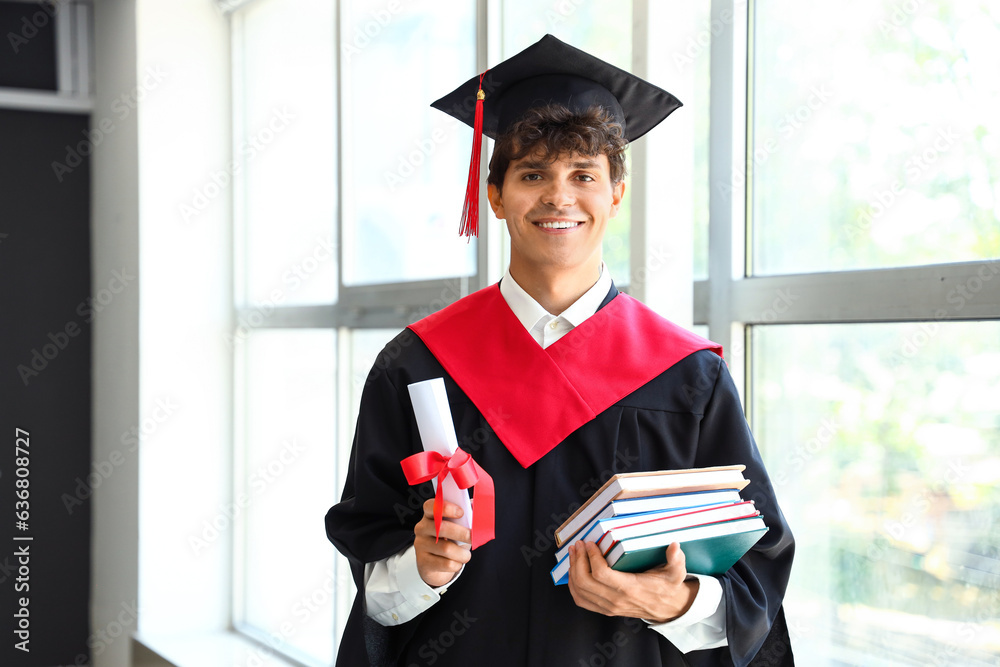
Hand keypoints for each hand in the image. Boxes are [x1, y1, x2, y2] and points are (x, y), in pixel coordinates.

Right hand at [413, 498, 471, 587]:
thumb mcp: (457, 526)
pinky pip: (446, 564)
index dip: (445, 507)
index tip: (461, 512)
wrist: (437, 565)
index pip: (431, 506)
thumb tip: (477, 506)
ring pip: (446, 549)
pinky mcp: (423, 562)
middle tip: (473, 537)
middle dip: (462, 533)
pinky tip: (456, 562)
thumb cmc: (450, 540)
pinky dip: (457, 564)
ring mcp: (420, 545)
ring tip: (466, 555)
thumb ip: (466, 515)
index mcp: (430, 515)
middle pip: (441, 528)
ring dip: (462, 553)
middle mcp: (422, 528)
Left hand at [567, 541, 697, 622]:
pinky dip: (573, 585)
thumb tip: (675, 545)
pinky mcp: (604, 609)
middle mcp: (615, 600)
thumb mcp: (676, 572)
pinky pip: (581, 600)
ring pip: (580, 590)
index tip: (590, 543)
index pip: (601, 574)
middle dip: (577, 560)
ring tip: (574, 553)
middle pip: (585, 581)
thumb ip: (676, 559)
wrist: (668, 608)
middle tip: (578, 544)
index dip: (591, 557)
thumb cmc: (668, 587)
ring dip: (573, 570)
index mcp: (629, 588)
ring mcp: (608, 607)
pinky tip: (574, 570)